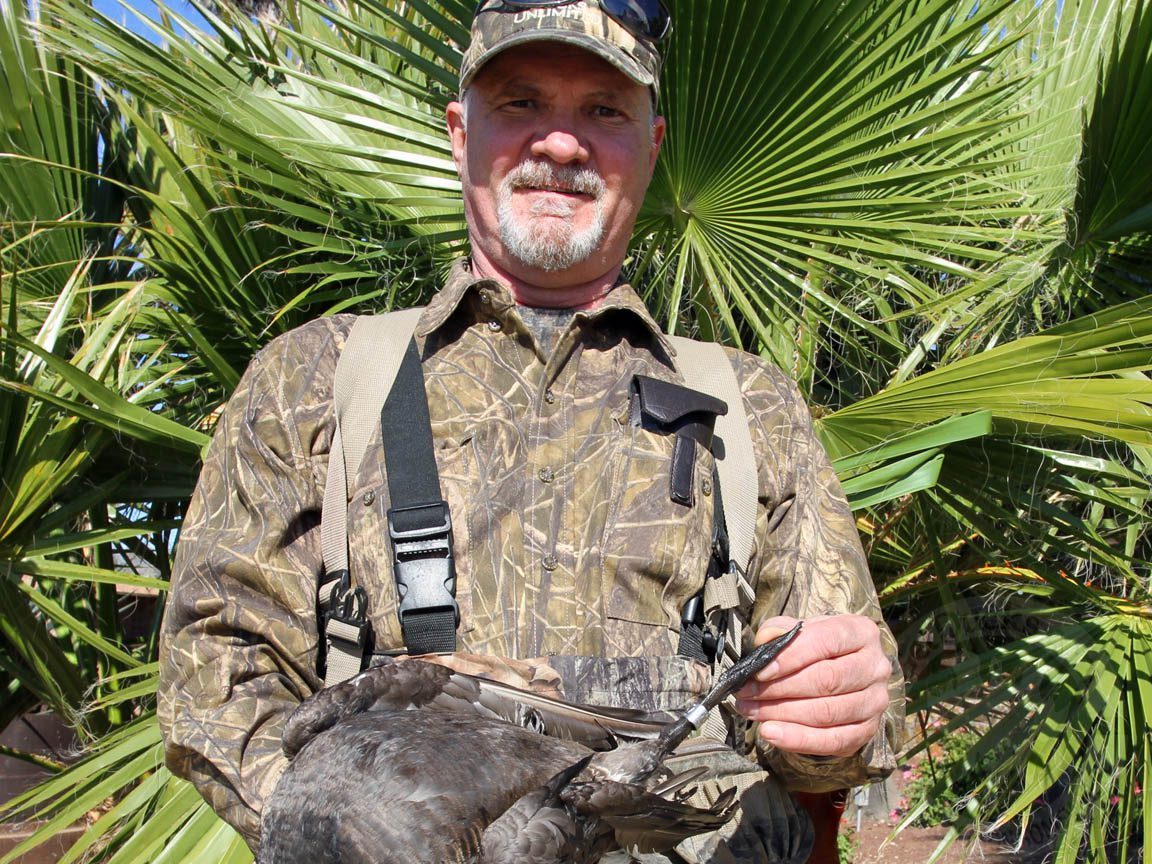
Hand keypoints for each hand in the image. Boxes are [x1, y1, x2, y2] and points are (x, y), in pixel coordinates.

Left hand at [734, 615, 890, 757]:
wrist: (842, 669)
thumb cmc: (817, 647)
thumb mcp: (799, 629)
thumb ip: (779, 630)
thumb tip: (765, 642)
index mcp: (860, 632)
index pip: (825, 642)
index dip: (790, 658)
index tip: (759, 671)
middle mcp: (875, 666)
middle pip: (826, 681)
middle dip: (779, 689)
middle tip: (746, 693)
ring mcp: (874, 700)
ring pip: (827, 713)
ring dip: (782, 715)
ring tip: (751, 711)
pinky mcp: (867, 729)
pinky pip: (832, 741)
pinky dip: (798, 739)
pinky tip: (771, 733)